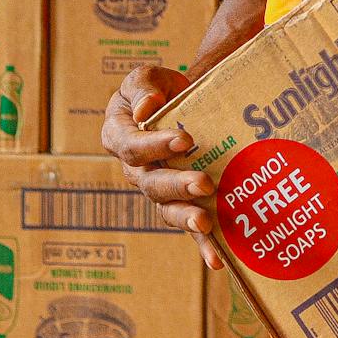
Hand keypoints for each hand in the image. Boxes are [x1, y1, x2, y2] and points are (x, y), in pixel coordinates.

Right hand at [99, 65, 223, 269]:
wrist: (186, 101)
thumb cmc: (162, 88)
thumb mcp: (147, 76)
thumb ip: (144, 86)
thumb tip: (146, 110)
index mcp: (119, 136)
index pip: (132, 146)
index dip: (155, 145)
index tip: (184, 139)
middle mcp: (135, 169)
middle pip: (151, 183)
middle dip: (177, 185)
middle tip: (204, 183)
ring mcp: (158, 189)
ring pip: (167, 209)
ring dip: (186, 218)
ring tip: (205, 222)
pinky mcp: (181, 203)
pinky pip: (188, 228)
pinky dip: (202, 245)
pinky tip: (218, 260)